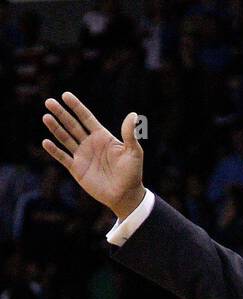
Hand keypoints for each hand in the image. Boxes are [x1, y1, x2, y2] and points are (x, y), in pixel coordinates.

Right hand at [42, 91, 145, 220]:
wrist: (126, 195)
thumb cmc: (132, 173)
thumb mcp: (134, 152)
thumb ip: (130, 134)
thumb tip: (133, 115)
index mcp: (101, 136)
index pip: (85, 117)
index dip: (76, 106)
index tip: (65, 95)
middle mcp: (89, 143)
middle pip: (72, 125)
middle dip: (61, 113)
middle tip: (49, 102)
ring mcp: (82, 156)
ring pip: (65, 138)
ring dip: (55, 128)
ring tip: (46, 117)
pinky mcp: (77, 169)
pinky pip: (63, 158)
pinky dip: (55, 151)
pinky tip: (46, 142)